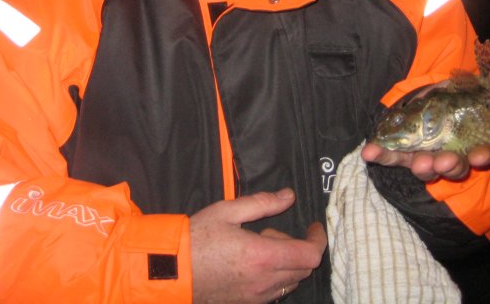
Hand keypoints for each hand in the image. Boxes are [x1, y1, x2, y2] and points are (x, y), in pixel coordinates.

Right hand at [190, 188, 326, 302]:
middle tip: (271, 233)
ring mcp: (256, 296)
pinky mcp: (247, 303)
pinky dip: (275, 277)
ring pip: (291, 282)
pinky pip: (275, 292)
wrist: (170, 271)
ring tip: (260, 248)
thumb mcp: (228, 210)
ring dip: (287, 264)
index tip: (314, 227)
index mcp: (262, 256)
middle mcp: (264, 281)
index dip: (318, 240)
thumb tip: (288, 196)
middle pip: (304, 269)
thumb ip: (263, 203)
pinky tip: (252, 264)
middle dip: (298, 248)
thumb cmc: (196, 238)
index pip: (310, 255)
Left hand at [361, 64, 489, 181]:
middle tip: (443, 162)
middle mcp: (449, 153)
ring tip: (418, 163)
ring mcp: (424, 154)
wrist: (425, 98)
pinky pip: (391, 155)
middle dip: (449, 165)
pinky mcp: (400, 152)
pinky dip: (380, 154)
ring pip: (424, 166)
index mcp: (472, 141)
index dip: (482, 154)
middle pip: (453, 165)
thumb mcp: (477, 85)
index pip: (482, 152)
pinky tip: (370, 152)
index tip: (481, 155)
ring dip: (421, 167)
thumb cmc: (458, 96)